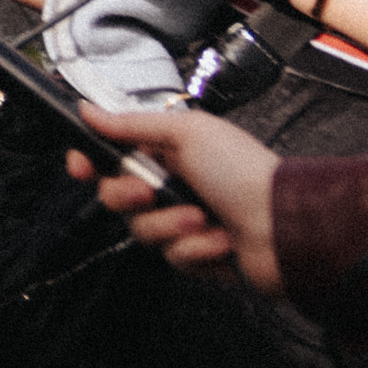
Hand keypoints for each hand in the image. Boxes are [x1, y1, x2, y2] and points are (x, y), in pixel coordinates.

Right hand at [69, 105, 281, 292]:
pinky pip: (172, 257)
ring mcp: (183, 222)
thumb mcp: (187, 132)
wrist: (286, 227)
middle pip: (115, 196)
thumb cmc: (243, 172)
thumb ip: (132, 124)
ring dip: (171, 225)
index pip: (110, 156)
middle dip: (128, 196)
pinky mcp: (196, 256)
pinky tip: (221, 241)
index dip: (89, 162)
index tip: (81, 167)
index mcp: (167, 152)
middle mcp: (172, 186)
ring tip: (204, 219)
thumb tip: (87, 110)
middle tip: (150, 192)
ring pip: (142, 230)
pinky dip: (196, 249)